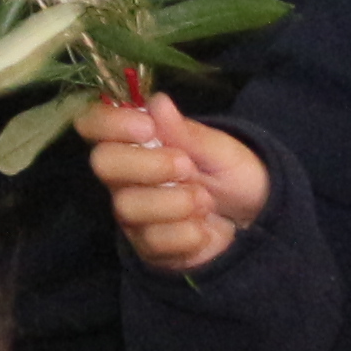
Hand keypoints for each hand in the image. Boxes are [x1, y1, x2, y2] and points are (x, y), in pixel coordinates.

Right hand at [81, 89, 267, 272]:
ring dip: (174, 202)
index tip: (147, 127)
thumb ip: (186, 132)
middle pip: (103, 164)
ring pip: (127, 206)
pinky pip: (153, 241)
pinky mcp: (148, 248)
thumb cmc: (233, 176)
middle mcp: (126, 176)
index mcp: (136, 142)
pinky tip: (204, 229)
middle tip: (186, 167)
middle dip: (147, 164)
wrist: (256, 222)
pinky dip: (186, 233)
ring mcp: (134, 213)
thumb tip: (156, 102)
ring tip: (205, 201)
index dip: (110, 123)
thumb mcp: (220, 150)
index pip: (94, 123)